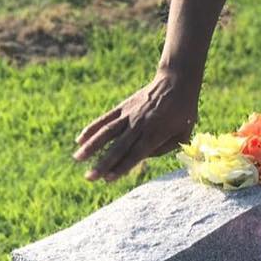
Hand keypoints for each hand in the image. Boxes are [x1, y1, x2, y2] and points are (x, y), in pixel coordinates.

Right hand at [73, 71, 198, 182]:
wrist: (176, 82)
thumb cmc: (183, 112)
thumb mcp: (183, 133)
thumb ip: (164, 148)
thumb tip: (143, 157)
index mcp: (155, 134)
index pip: (135, 153)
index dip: (121, 167)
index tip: (108, 179)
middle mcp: (139, 125)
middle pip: (118, 147)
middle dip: (102, 163)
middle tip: (89, 177)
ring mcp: (129, 115)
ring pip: (107, 132)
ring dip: (91, 146)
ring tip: (77, 158)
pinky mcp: (123, 106)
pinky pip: (105, 119)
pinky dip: (92, 128)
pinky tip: (79, 139)